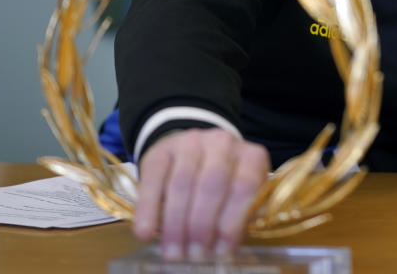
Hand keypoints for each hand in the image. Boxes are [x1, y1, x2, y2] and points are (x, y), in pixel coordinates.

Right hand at [133, 127, 269, 260]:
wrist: (192, 153)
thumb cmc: (223, 184)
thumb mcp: (238, 194)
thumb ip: (237, 214)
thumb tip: (223, 250)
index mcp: (250, 156)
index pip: (245, 186)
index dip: (232, 222)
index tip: (222, 251)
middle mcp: (223, 143)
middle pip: (212, 185)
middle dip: (202, 225)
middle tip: (194, 255)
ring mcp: (191, 142)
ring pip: (182, 183)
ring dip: (176, 223)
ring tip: (173, 252)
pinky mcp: (162, 149)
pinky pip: (153, 179)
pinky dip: (148, 209)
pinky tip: (146, 232)